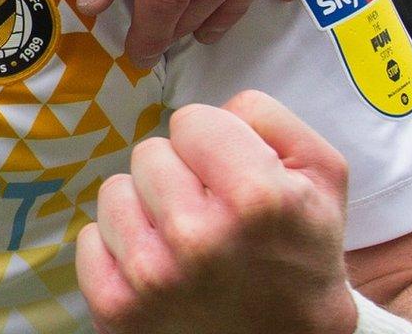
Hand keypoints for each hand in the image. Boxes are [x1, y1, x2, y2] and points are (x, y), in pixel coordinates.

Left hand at [76, 91, 356, 333]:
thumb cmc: (301, 254)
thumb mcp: (321, 177)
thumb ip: (269, 119)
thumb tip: (216, 106)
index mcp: (255, 198)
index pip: (191, 120)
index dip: (215, 143)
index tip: (232, 176)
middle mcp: (197, 237)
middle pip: (150, 151)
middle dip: (181, 175)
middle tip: (214, 214)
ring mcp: (150, 275)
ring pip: (115, 190)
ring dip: (147, 209)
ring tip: (187, 242)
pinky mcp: (115, 305)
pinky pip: (90, 235)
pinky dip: (120, 247)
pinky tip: (161, 268)